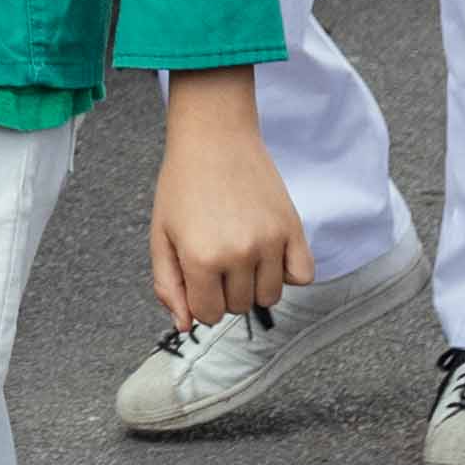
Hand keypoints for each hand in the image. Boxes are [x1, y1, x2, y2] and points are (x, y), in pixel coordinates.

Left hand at [146, 75, 308, 331]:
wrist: (215, 138)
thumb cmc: (183, 185)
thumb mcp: (161, 235)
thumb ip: (168, 285)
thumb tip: (185, 325)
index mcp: (201, 258)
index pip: (208, 315)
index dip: (200, 300)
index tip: (197, 276)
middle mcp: (239, 254)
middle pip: (239, 307)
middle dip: (225, 291)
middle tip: (217, 255)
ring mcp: (270, 241)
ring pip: (270, 296)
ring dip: (255, 284)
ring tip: (241, 252)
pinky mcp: (293, 228)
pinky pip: (303, 276)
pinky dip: (288, 273)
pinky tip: (269, 253)